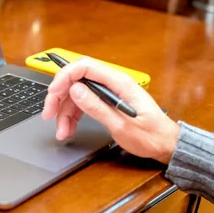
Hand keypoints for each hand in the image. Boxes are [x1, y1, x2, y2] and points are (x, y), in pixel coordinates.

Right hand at [41, 57, 179, 163]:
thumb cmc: (150, 136)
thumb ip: (97, 107)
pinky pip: (82, 105)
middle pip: (76, 81)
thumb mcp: (122, 125)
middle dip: (58, 98)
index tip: (53, 94)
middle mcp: (112, 84)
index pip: (85, 67)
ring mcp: (107, 93)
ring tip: (61, 131)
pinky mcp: (105, 102)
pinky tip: (69, 129)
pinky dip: (72, 117)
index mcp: (119, 83)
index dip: (64, 77)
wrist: (165, 145)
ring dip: (64, 112)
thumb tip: (76, 90)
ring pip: (75, 95)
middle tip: (48, 114)